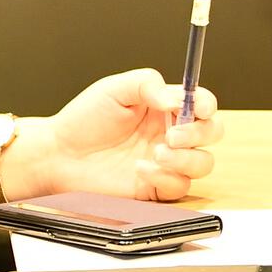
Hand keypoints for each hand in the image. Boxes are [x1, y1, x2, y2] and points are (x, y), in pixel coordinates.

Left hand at [30, 69, 216, 201]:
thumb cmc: (84, 120)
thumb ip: (148, 84)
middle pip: (213, 133)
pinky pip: (179, 186)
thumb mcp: (114, 89)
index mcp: (166, 108)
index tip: (198, 106)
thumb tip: (177, 99)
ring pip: (203, 163)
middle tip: (173, 134)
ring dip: (186, 158)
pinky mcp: (155, 187)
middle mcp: (171, 134)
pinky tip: (140, 169)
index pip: (203, 104)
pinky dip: (165, 178)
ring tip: (157, 153)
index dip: (207, 104)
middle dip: (200, 133)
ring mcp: (166, 162)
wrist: (58, 155)